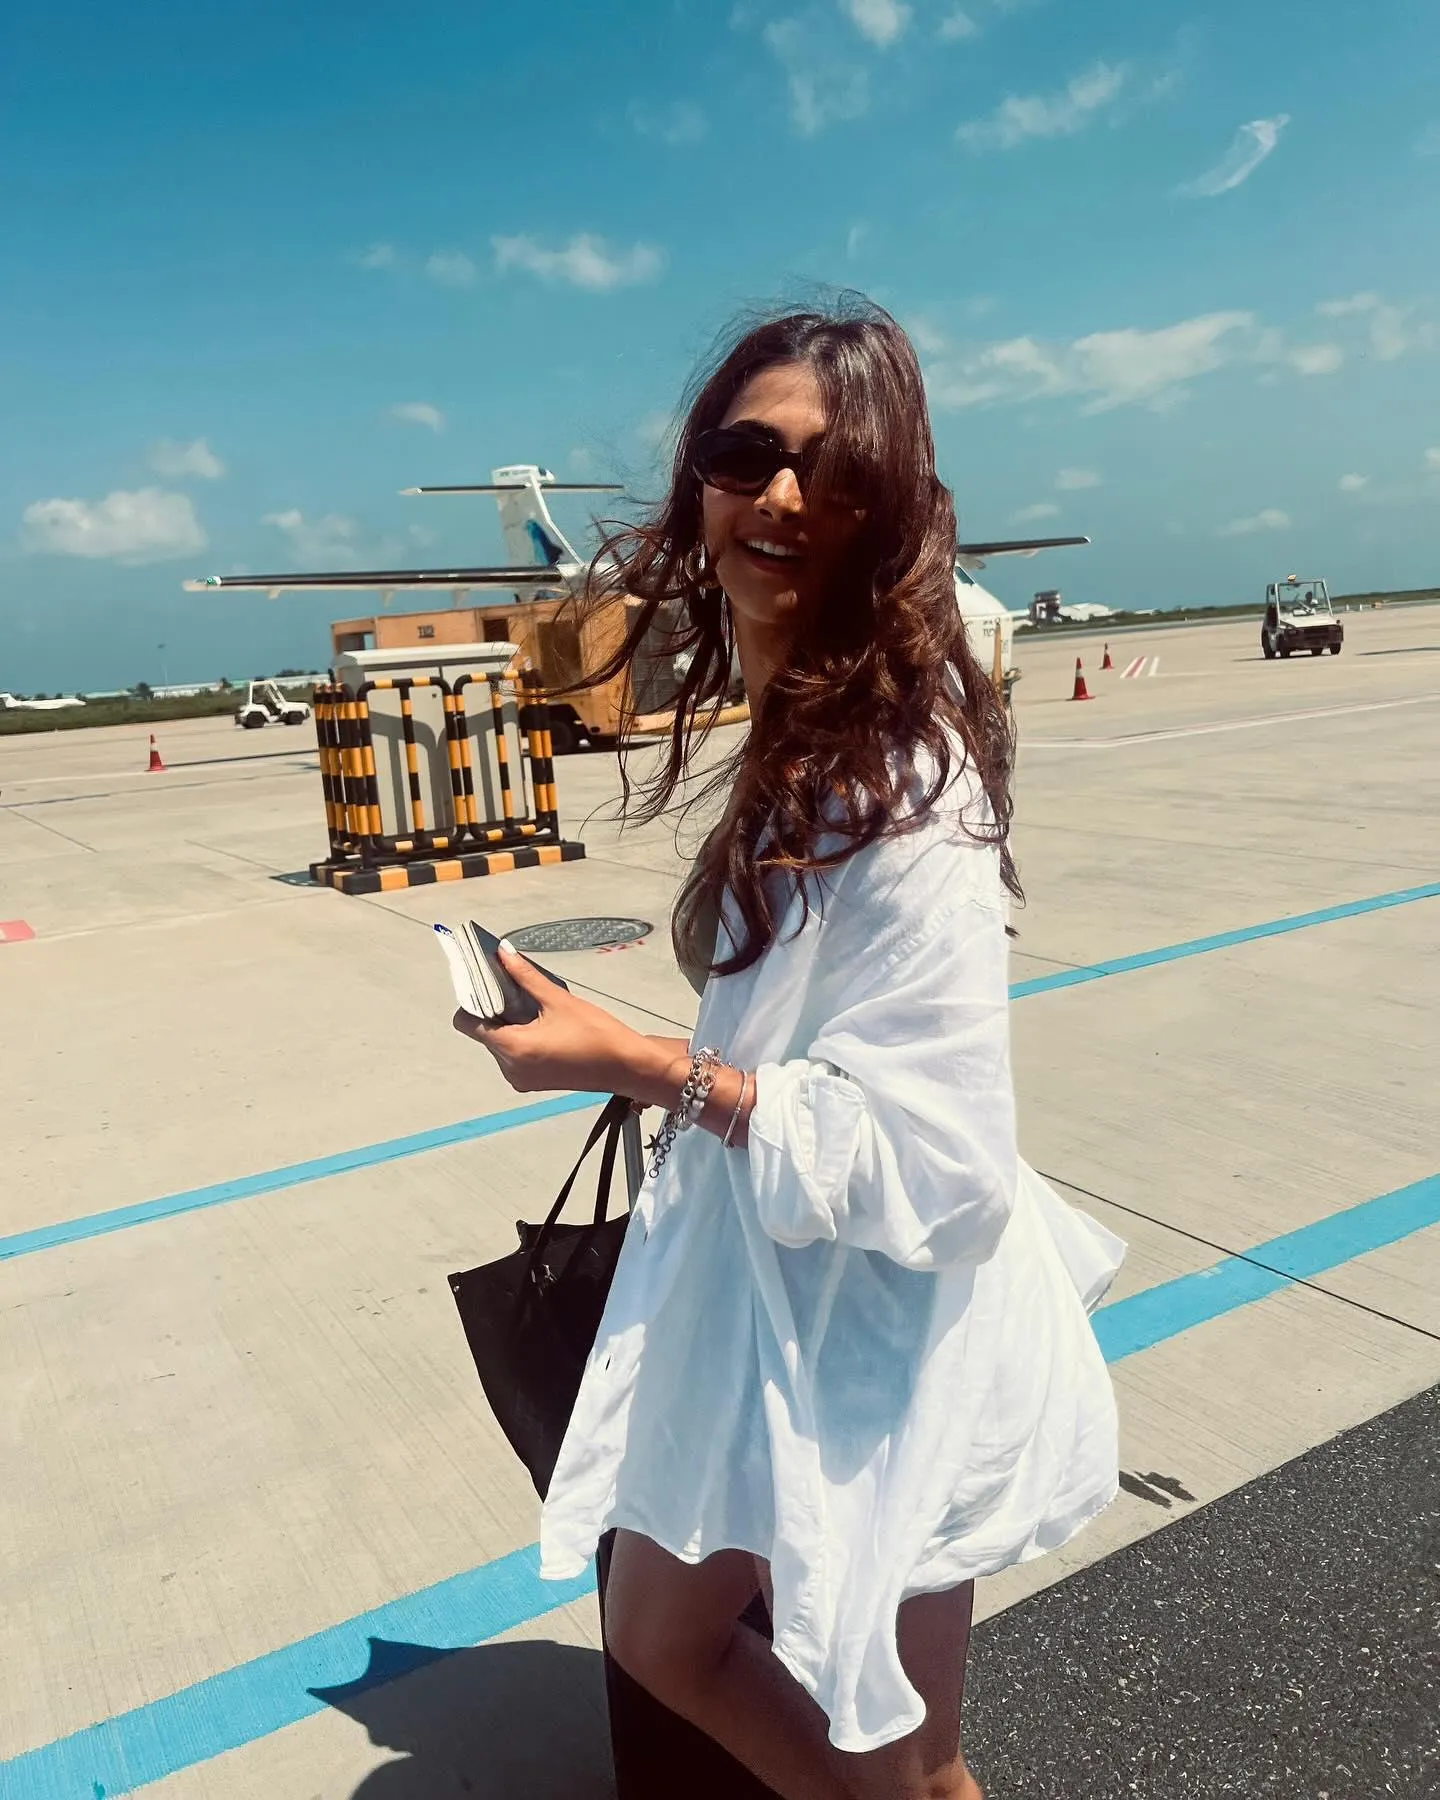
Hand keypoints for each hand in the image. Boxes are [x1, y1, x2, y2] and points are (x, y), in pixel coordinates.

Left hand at [452, 942, 658, 1097]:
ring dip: (507, 1024)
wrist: (627, 1066)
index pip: (467, 1023)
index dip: (472, 1001)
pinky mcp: (532, 1082)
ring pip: (498, 1044)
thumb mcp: (559, 1000)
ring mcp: (521, 1078)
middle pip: (483, 1033)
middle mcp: (510, 1068)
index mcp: (512, 1048)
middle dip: (494, 1010)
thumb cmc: (597, 1035)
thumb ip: (525, 976)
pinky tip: (540, 1024)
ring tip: (532, 1008)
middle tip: (513, 989)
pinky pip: (512, 1056)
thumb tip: (503, 953)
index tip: (487, 984)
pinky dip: (518, 1039)